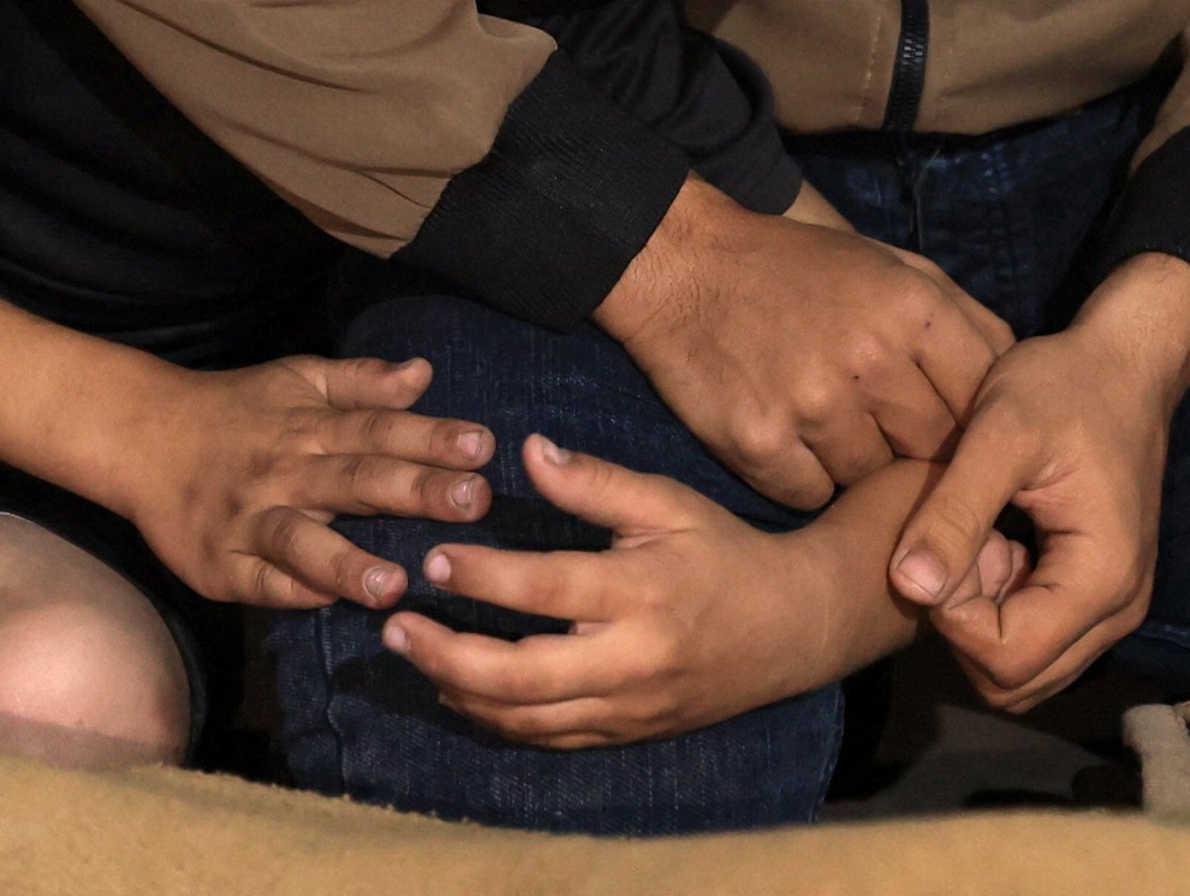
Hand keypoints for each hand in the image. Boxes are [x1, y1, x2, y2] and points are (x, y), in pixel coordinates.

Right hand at [100, 355, 493, 610]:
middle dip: (416, 490)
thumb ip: (362, 382)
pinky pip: (259, 582)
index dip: (432, 436)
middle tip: (474, 500)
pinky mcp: (221, 564)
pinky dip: (290, 591)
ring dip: (347, 562)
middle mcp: (286, 470)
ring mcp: (251, 519)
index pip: (380, 428)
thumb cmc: (239, 411)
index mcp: (312, 424)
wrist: (144, 437)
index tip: (485, 446)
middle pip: (356, 479)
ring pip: (301, 541)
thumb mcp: (298, 379)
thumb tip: (424, 373)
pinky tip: (325, 603)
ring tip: (395, 583)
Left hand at [380, 437, 1024, 746]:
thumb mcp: (668, 502)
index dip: (483, 579)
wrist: (794, 627)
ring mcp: (630, 707)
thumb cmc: (724, 551)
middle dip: (448, 656)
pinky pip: (551, 738)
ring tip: (414, 656)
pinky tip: (462, 690)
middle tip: (395, 630)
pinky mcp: (629, 733)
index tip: (432, 561)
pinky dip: (498, 720)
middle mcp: (632, 660)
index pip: (546, 590)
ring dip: (461, 692)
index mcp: (642, 594)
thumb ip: (596, 482)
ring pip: (528, 720)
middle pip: (522, 678)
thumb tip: (527, 451)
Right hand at [592, 179, 1012, 508]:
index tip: (966, 440)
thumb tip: (1019, 382)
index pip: (984, 404)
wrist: (686, 266)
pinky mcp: (759, 443)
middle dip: (924, 454)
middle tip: (896, 440)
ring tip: (835, 428)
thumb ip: (963, 321)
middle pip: (935, 452)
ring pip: (873, 482)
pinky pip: (813, 496)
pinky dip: (808, 480)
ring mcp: (812, 406)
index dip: (979, 429)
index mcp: (915, 311)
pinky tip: (793, 441)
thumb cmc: (801, 269)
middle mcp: (870, 360)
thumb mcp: (895, 267)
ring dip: (862, 468)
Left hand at [888, 254, 1189, 709]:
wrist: (1125, 362)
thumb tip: (908, 588)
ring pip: (1026, 671)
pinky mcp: (1101, 594)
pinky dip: (1002, 611)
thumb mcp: (997, 433)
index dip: (953, 615)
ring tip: (974, 541)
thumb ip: (953, 512)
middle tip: (956, 543)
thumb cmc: (1064, 384)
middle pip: (1016, 682)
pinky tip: (992, 543)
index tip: (946, 541)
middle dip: (967, 626)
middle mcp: (1120, 612)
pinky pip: (1040, 640)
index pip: (1006, 659)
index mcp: (1101, 580)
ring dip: (983, 622)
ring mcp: (1116, 609)